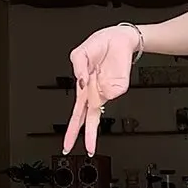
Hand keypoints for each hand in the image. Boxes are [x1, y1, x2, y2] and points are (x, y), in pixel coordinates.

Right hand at [63, 25, 139, 155]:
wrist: (120, 38)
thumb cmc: (100, 45)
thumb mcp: (80, 53)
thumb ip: (77, 67)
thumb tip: (81, 82)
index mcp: (83, 88)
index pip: (76, 114)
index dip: (72, 130)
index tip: (68, 144)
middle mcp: (96, 93)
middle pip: (90, 118)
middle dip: (87, 134)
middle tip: (87, 148)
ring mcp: (108, 91)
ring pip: (101, 106)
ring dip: (96, 94)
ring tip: (95, 73)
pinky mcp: (120, 86)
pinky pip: (113, 91)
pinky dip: (107, 82)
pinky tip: (106, 69)